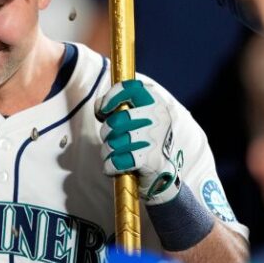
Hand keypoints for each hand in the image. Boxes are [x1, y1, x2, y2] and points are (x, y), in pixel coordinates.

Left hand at [95, 79, 181, 204]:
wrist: (163, 174)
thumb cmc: (141, 140)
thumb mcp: (135, 118)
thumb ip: (116, 106)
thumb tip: (101, 108)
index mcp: (156, 103)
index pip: (131, 88)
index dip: (112, 96)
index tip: (104, 110)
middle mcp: (158, 118)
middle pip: (115, 121)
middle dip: (106, 133)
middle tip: (113, 139)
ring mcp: (154, 139)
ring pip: (113, 143)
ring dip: (108, 152)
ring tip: (116, 154)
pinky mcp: (149, 160)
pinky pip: (116, 161)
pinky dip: (110, 166)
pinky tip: (115, 167)